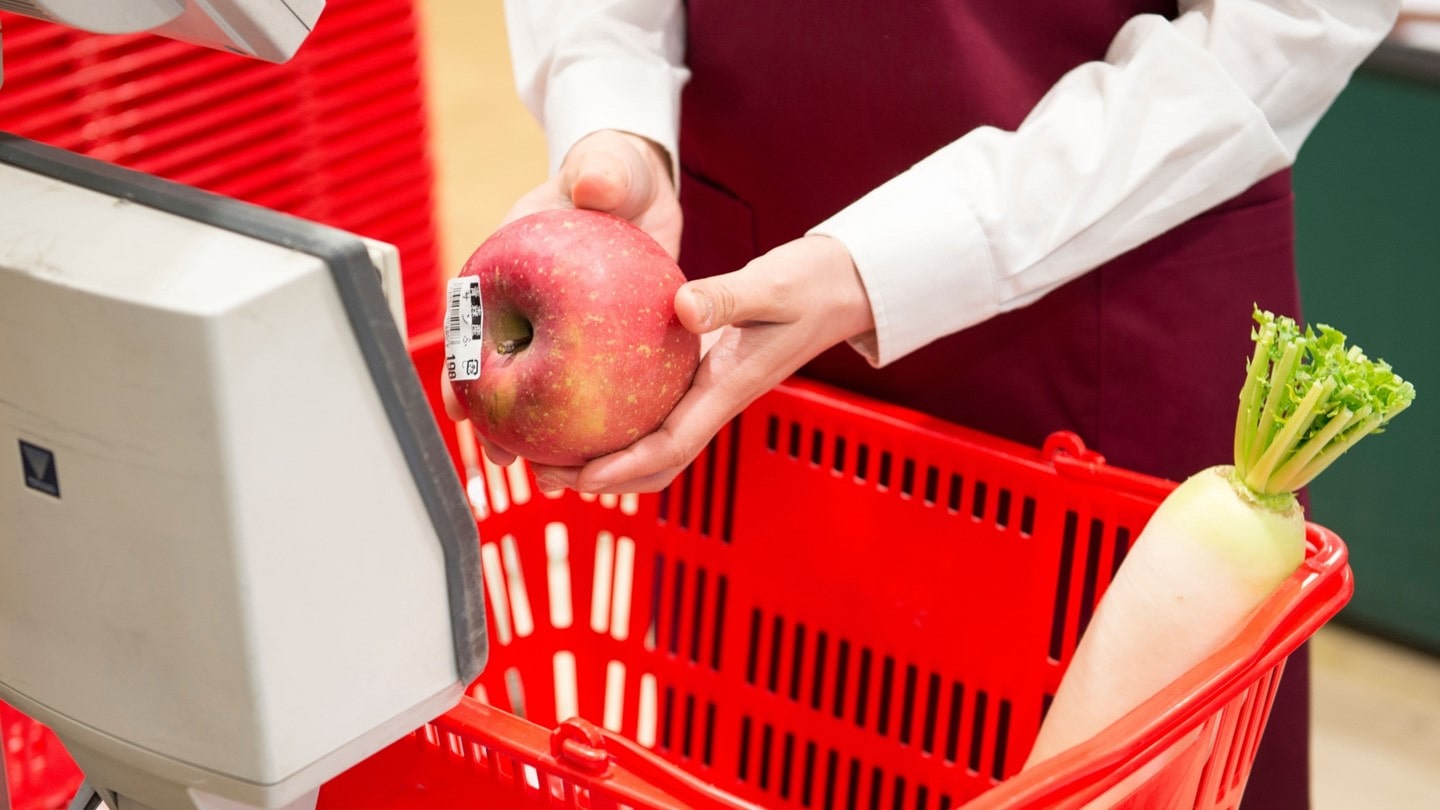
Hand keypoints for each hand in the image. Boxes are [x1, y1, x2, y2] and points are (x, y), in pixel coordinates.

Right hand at [441, 128, 681, 462]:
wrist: (639, 193)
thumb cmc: (611, 174)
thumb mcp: (607, 168)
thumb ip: (600, 172)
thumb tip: (595, 186)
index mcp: (506, 267)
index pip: (472, 319)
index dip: (460, 364)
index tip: (458, 402)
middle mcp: (526, 309)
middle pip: (500, 372)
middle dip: (496, 423)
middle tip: (502, 459)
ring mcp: (560, 334)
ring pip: (543, 394)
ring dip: (541, 438)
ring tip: (549, 478)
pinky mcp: (595, 351)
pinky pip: (593, 393)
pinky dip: (594, 426)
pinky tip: (606, 459)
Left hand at [530, 235, 875, 493]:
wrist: (843, 287)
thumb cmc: (813, 285)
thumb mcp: (773, 284)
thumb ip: (728, 296)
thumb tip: (681, 307)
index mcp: (728, 388)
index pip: (672, 445)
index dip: (625, 468)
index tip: (581, 478)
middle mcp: (714, 400)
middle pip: (655, 463)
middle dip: (600, 478)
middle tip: (543, 474)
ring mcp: (709, 393)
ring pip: (653, 444)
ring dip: (604, 458)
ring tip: (549, 452)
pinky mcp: (704, 376)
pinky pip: (655, 412)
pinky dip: (618, 421)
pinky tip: (582, 402)